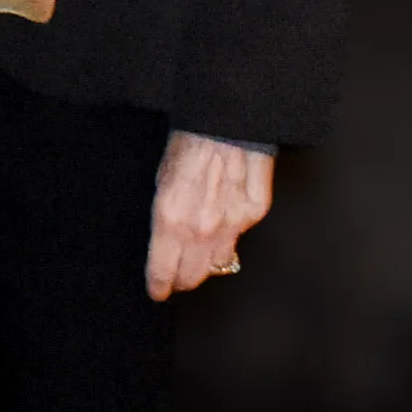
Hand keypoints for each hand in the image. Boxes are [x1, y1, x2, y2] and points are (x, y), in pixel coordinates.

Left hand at [146, 131, 272, 300]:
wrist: (224, 121)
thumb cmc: (187, 145)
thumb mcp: (161, 183)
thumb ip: (165, 221)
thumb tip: (168, 246)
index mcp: (170, 220)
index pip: (163, 270)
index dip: (159, 285)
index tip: (158, 291)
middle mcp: (201, 229)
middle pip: (193, 276)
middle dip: (182, 278)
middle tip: (177, 277)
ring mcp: (231, 224)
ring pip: (219, 264)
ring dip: (207, 263)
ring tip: (199, 257)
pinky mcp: (254, 214)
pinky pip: (239, 238)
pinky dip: (230, 236)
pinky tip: (223, 224)